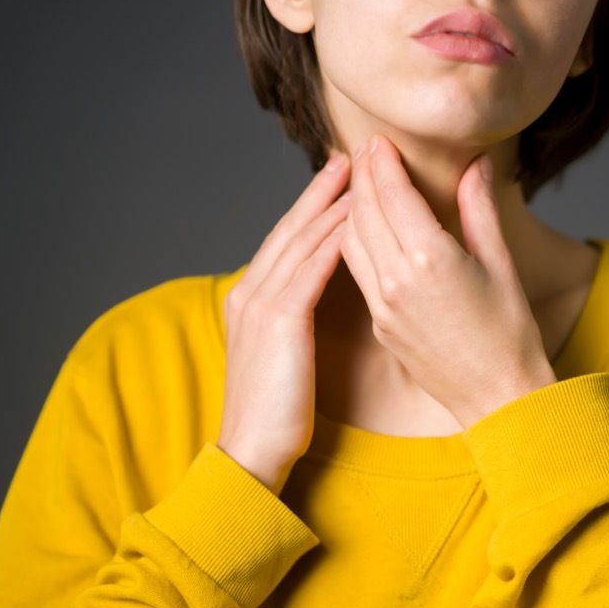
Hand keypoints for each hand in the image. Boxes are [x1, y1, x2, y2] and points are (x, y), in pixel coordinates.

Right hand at [217, 155, 351, 493]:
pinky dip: (335, 239)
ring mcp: (261, 302)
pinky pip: (314, 267)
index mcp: (247, 299)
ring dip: (333, 204)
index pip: (282, 242)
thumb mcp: (278, 358)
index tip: (334, 183)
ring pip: (303, 240)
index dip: (308, 209)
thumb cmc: (273, 413)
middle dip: (320, 191)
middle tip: (350, 159)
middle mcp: (249, 292)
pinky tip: (359, 219)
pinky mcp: (280, 319)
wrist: (250, 449)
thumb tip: (309, 306)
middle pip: (290, 228)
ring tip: (361, 176)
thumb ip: (288, 324)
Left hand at [339, 136, 555, 427]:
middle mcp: (398, 279)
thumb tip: (476, 163)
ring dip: (351, 207)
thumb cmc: (510, 332)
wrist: (497, 396)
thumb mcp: (501, 263)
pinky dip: (352, 240)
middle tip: (365, 150)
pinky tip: (362, 227)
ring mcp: (384, 304)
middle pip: (363, 211)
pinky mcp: (379, 323)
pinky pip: (355, 270)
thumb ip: (479, 208)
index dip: (382, 161)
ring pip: (349, 239)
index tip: (379, 139)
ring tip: (360, 183)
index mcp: (431, 258)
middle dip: (361, 175)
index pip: (392, 193)